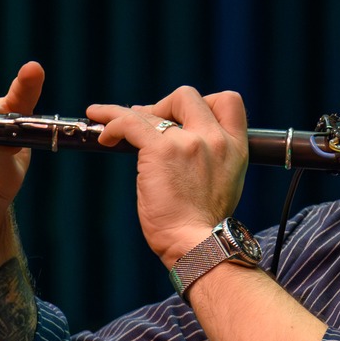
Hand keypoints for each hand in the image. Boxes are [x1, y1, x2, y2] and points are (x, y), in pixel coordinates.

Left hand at [87, 87, 249, 267]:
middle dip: (163, 105)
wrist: (198, 244)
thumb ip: (211, 158)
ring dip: (127, 114)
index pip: (229, 101)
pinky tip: (104, 135)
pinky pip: (130, 123)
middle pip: (188, 96)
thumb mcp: (224, 183)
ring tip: (109, 122)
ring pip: (152, 110)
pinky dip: (112, 122)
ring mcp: (189, 142)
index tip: (184, 117)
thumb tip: (181, 141)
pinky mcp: (161, 151)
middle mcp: (215, 139)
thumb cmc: (205, 225)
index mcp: (235, 147)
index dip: (204, 102)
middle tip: (148, 123)